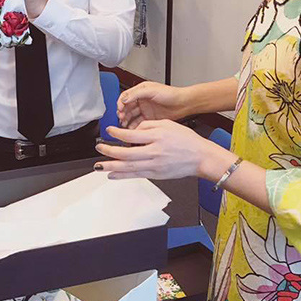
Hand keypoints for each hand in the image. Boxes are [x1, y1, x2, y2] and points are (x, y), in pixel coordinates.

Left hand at [94, 120, 226, 179]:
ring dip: (111, 166)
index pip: (131, 136)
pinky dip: (122, 176)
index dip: (117, 134)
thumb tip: (133, 130)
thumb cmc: (187, 140)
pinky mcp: (156, 174)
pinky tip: (112, 174)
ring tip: (99, 165)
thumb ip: (149, 126)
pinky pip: (136, 175)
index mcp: (158, 137)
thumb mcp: (168, 124)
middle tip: (99, 148)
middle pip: (126, 154)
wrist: (200, 157)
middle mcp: (155, 152)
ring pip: (128, 167)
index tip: (109, 131)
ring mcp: (155, 165)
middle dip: (109, 151)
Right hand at [117, 82, 188, 128]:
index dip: (120, 103)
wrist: (183, 103)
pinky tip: (132, 129)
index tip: (119, 109)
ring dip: (127, 121)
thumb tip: (124, 98)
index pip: (125, 97)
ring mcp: (146, 110)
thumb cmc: (171, 93)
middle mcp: (142, 101)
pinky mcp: (150, 118)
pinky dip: (134, 127)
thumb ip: (136, 94)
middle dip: (122, 113)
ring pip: (131, 116)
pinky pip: (139, 124)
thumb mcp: (151, 90)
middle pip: (127, 108)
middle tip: (121, 118)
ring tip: (125, 125)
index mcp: (140, 91)